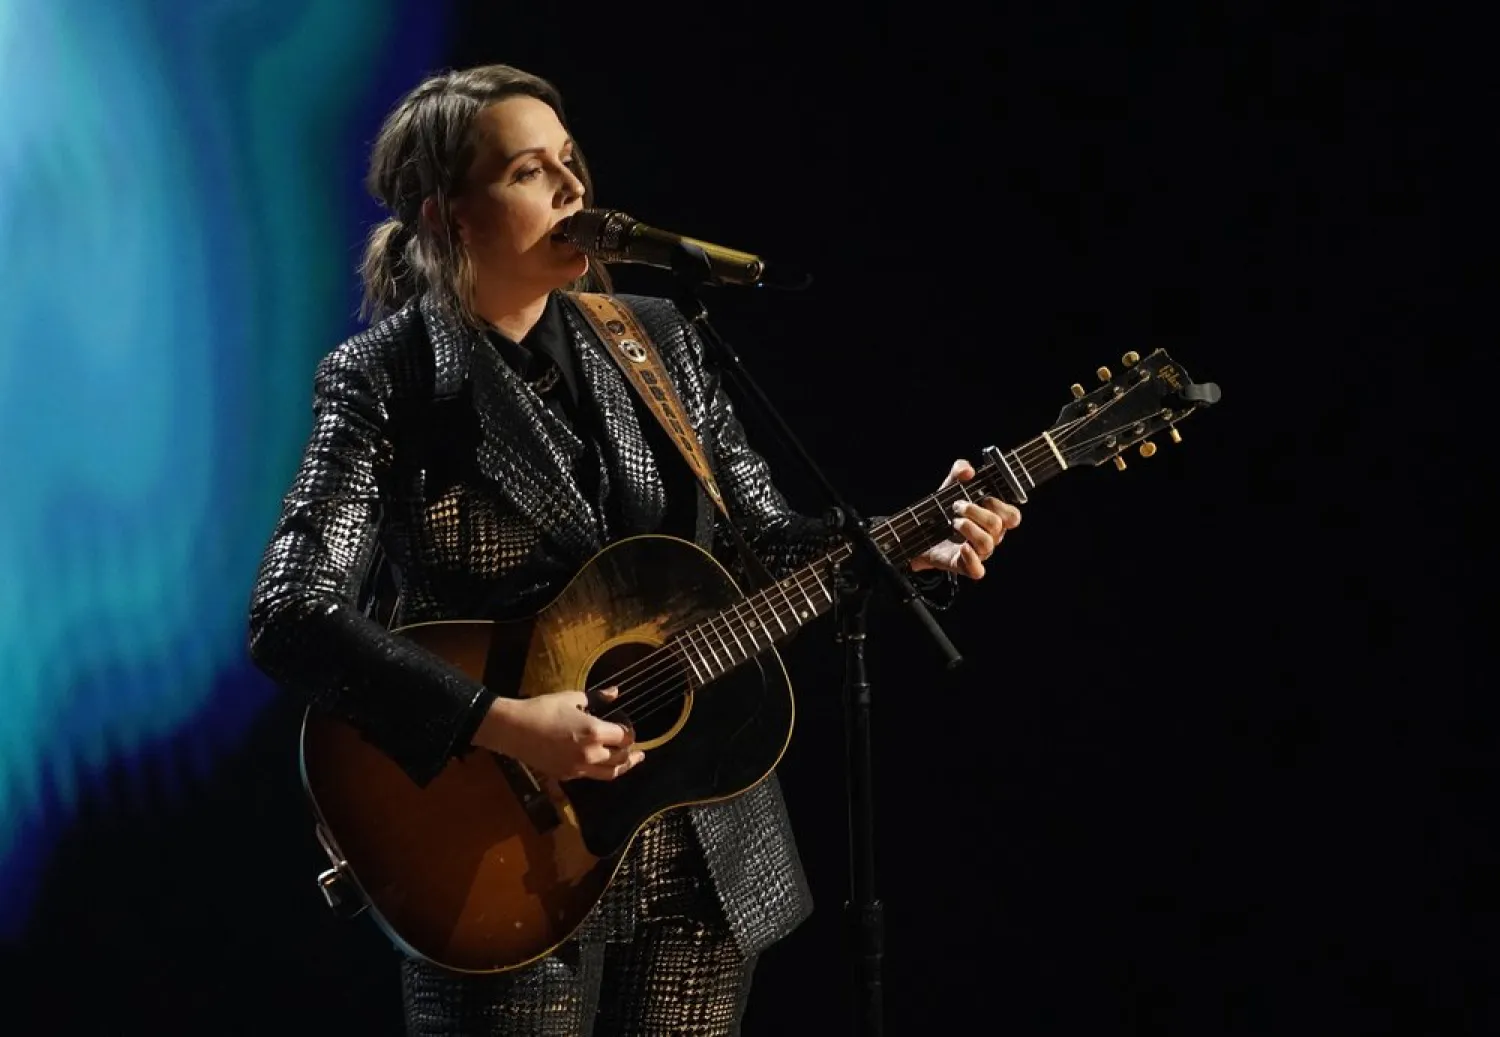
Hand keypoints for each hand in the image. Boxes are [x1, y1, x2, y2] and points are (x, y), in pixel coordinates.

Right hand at [472, 688, 643, 780]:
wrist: (513, 730)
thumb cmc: (543, 709)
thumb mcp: (572, 698)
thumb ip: (598, 698)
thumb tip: (616, 692)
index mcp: (594, 732)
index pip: (625, 737)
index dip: (630, 733)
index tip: (628, 728)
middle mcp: (591, 754)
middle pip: (621, 758)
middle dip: (630, 752)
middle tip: (637, 748)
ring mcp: (578, 768)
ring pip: (609, 773)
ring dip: (622, 767)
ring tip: (630, 762)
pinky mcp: (566, 776)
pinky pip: (591, 776)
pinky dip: (601, 770)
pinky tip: (602, 764)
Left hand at [909, 458, 1021, 579]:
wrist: (918, 533)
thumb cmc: (942, 511)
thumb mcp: (949, 487)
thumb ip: (959, 472)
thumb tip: (968, 470)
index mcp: (992, 518)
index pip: (1013, 517)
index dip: (1001, 506)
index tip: (983, 498)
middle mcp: (990, 537)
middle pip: (997, 526)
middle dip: (976, 512)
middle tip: (957, 506)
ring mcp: (978, 552)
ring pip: (987, 544)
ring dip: (968, 528)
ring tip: (953, 522)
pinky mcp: (964, 566)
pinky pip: (977, 570)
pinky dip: (971, 558)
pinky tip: (962, 547)